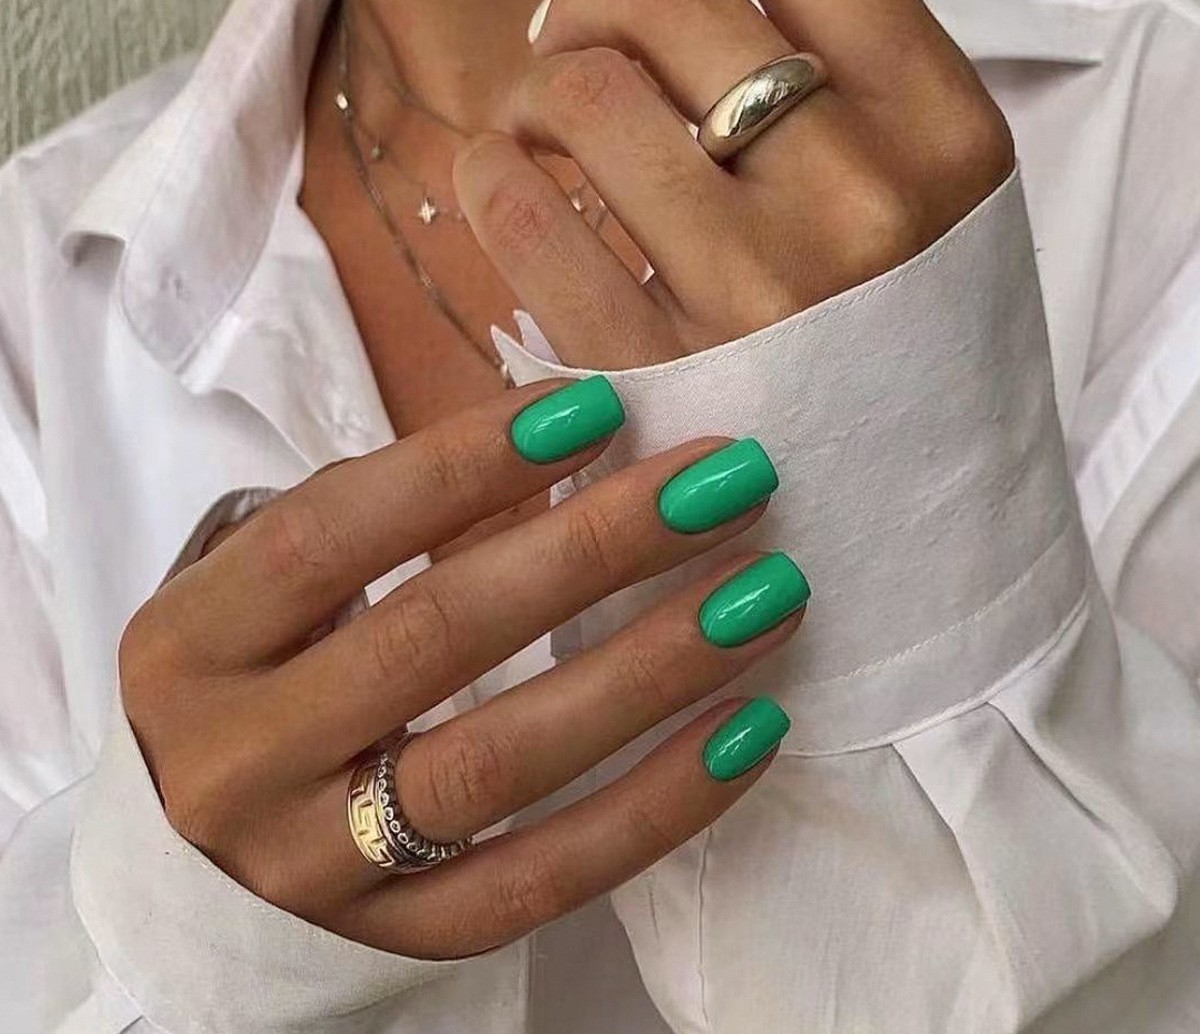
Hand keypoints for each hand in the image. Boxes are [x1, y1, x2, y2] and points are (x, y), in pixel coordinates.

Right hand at [119, 379, 806, 958]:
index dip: (464, 467)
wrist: (199, 878)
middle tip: (731, 481)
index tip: (601, 410)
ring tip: (769, 596)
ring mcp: (320, 870)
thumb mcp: (255, 601)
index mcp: (189, 648)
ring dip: (651, 671)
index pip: (328, 536)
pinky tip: (747, 732)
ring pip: (500, 766)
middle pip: (435, 639)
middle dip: (595, 550)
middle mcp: (240, 762)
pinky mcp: (404, 941)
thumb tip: (556, 449)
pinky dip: (656, 808)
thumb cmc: (248, 694)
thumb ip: (367, 527)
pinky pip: (544, 881)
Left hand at [453, 0, 1013, 368]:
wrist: (922, 553)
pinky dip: (493, 177)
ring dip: (533, 90)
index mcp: (947, 145)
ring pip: (589, 91)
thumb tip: (705, 27)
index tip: (654, 14)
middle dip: (593, 11)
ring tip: (532, 131)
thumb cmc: (907, 381)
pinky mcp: (661, 379)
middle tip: (569, 54)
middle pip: (673, 8)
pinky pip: (531, 219)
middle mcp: (864, 202)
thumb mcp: (936, 230)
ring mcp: (763, 293)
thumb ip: (857, 117)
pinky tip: (501, 188)